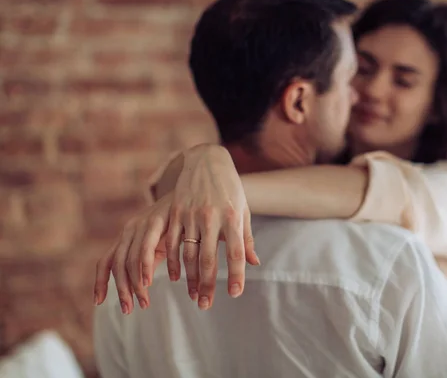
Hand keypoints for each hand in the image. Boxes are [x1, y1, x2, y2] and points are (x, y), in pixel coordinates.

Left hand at [94, 193, 172, 313]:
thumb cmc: (176, 223)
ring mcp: (141, 225)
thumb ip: (149, 259)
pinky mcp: (156, 222)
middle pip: (116, 264)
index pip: (105, 262)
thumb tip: (142, 283)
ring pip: (129, 260)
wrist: (191, 193)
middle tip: (129, 309)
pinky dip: (145, 268)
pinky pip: (145, 249)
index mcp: (127, 236)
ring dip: (135, 285)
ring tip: (144, 302)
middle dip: (121, 290)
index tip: (98, 302)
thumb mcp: (159, 243)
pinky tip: (149, 282)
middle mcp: (129, 230)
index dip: (100, 283)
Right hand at [166, 144, 258, 309]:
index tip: (234, 293)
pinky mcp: (176, 212)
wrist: (208, 161)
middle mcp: (212, 217)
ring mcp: (192, 214)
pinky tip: (176, 277)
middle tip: (205, 305)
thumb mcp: (243, 210)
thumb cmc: (231, 189)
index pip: (236, 253)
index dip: (236, 275)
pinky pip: (172, 242)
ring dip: (190, 279)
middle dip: (207, 285)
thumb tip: (255, 263)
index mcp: (233, 218)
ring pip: (189, 254)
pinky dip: (173, 262)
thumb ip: (246, 238)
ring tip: (193, 296)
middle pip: (210, 259)